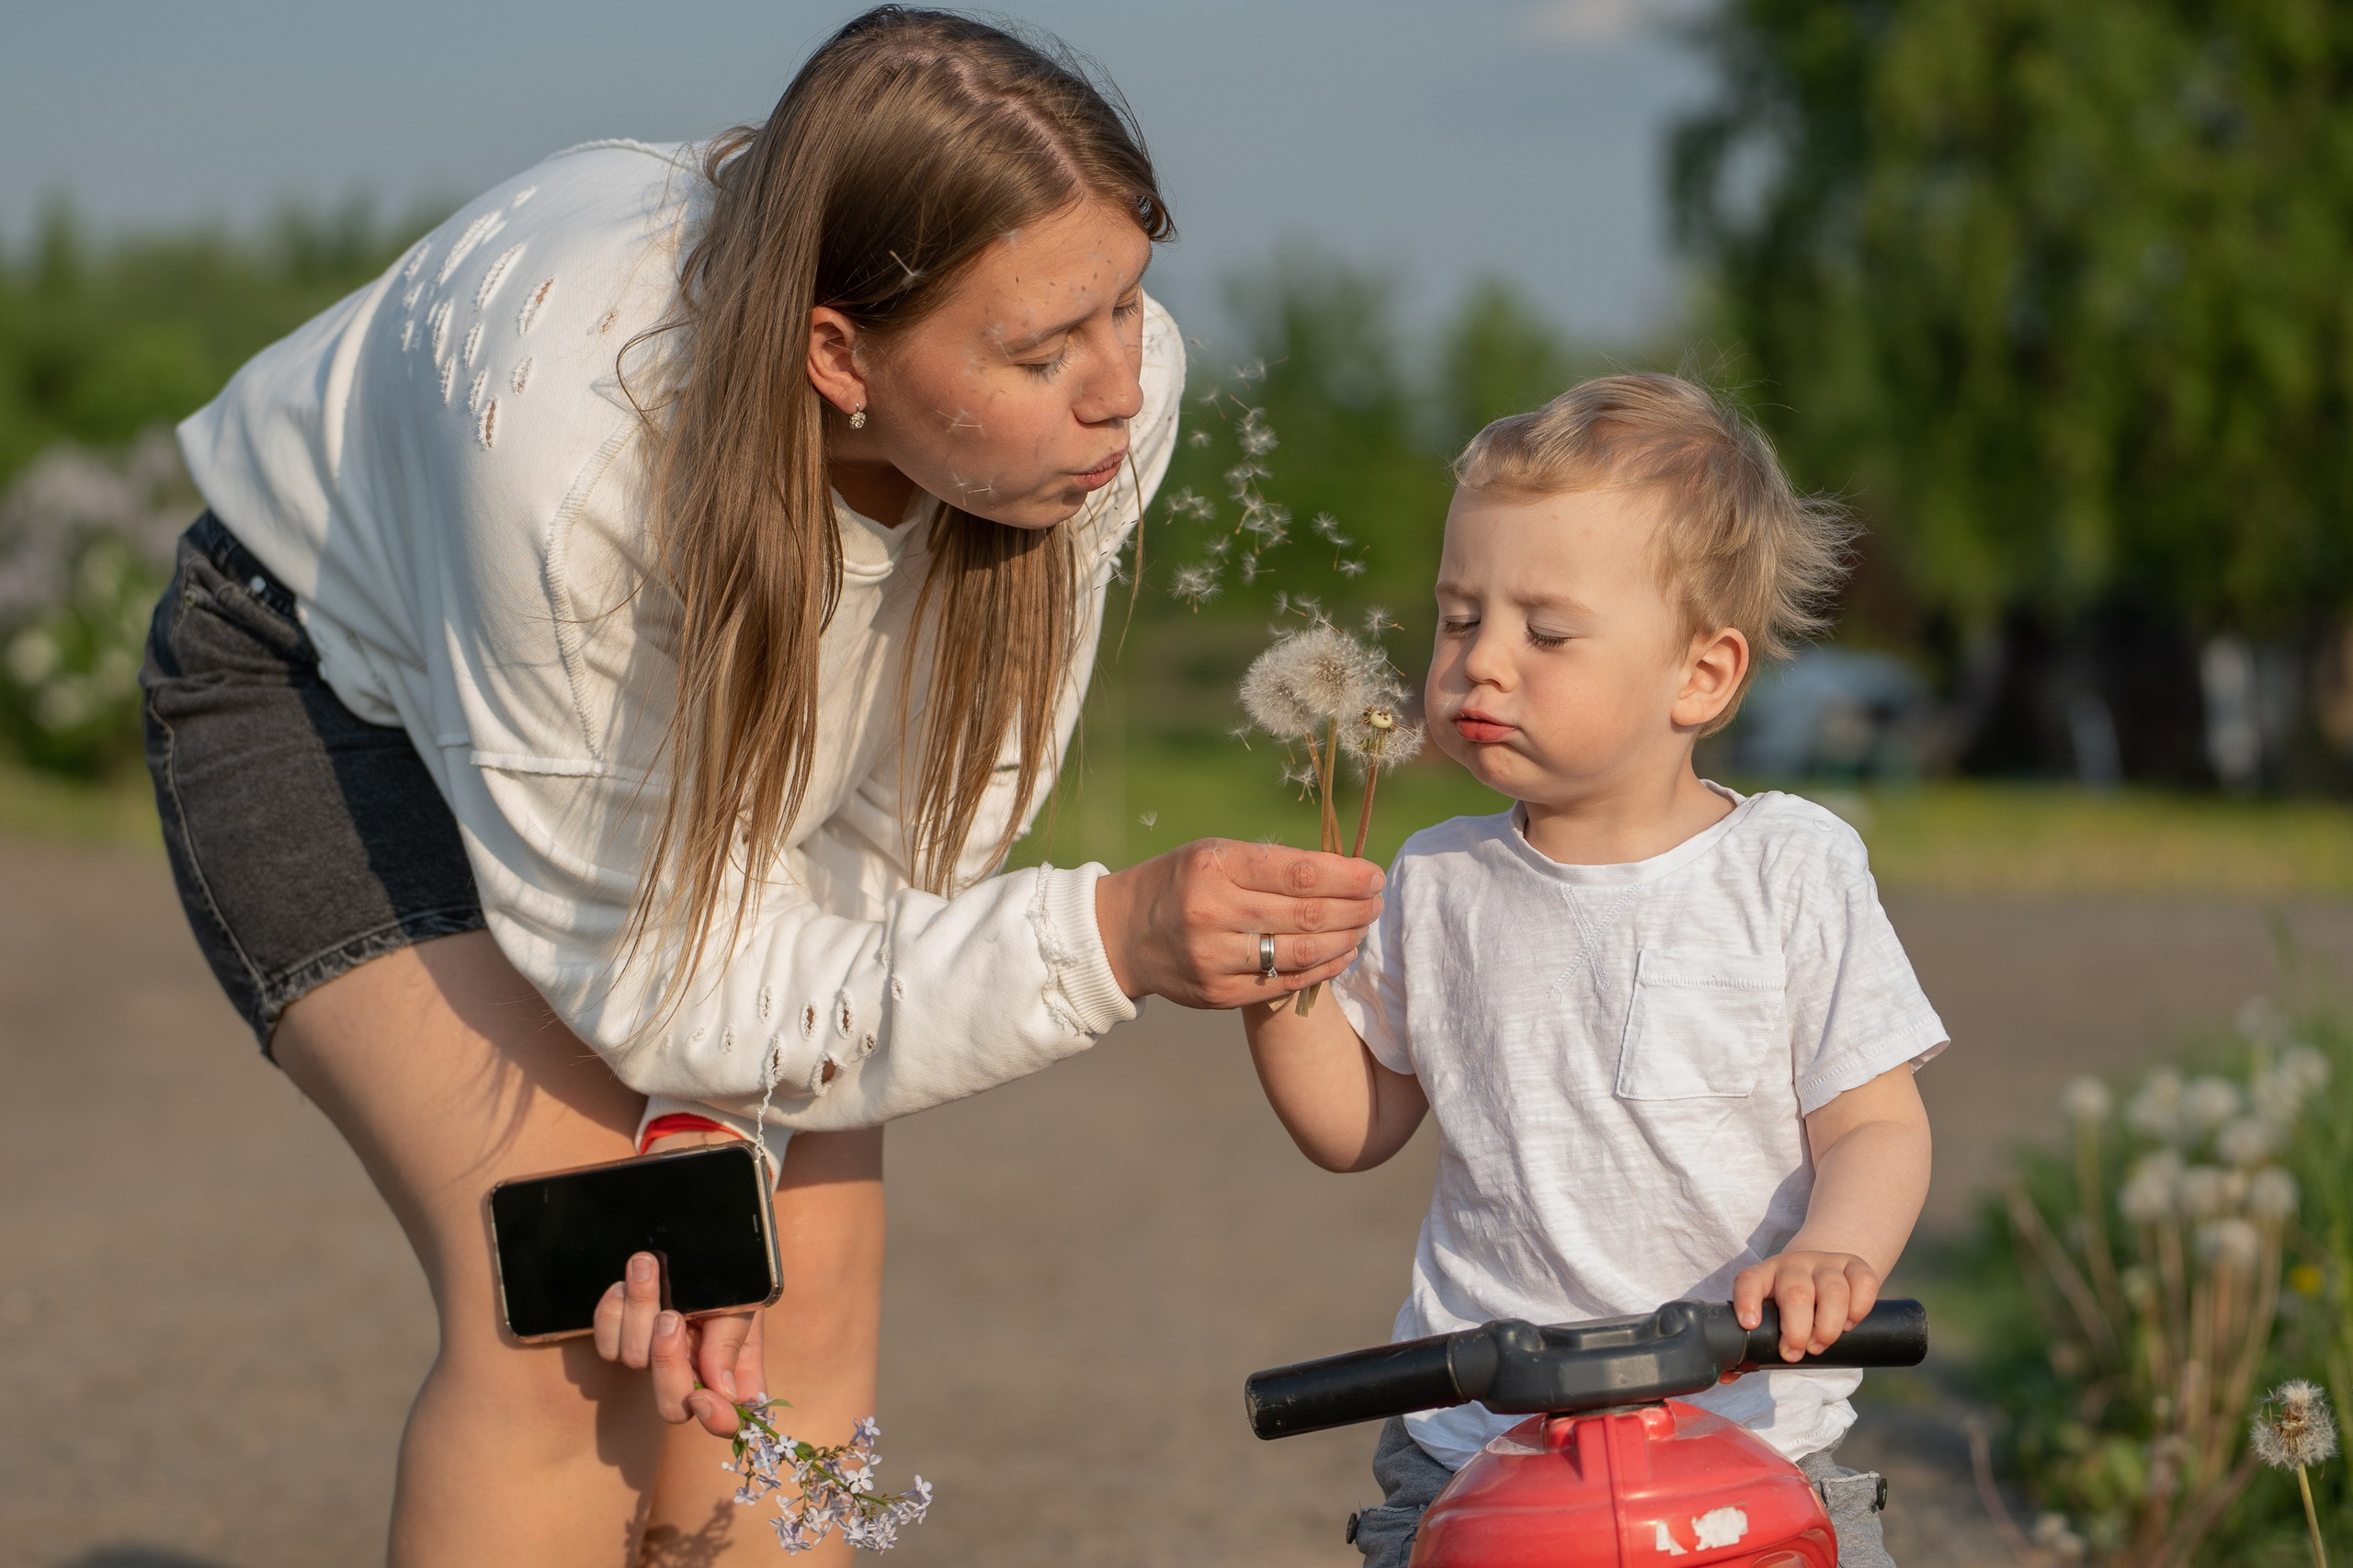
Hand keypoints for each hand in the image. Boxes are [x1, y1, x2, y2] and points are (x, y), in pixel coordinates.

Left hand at [592, 1249, 765, 1435]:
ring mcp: (653, 1358)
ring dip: (639, 1310)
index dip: (716, 1420)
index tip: (702, 1395)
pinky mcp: (622, 1339)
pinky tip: (625, 1282)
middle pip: (671, 1406)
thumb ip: (732, 1343)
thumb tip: (724, 1391)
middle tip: (670, 1317)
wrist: (699, 1236)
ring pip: (635, 1361)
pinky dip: (612, 1311)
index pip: (726, 1420)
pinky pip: (606, 1342)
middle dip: (667, 1363)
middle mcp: (690, 1371)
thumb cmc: (726, 1271)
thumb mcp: (742, 1300)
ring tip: (647, 1265)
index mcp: (730, 1371)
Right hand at [1093, 839, 1383, 1007]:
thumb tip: (1341, 872)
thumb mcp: (1214, 855)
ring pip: (1302, 952)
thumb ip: (1268, 864)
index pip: (1299, 872)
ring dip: (1345, 940)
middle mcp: (1213, 912)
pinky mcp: (1218, 993)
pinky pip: (1285, 984)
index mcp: (1215, 866)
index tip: (1374, 875)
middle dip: (1355, 908)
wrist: (1119, 934)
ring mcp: (1215, 957)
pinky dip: (1322, 970)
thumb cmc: (1180, 883)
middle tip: (1377, 903)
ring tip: (1363, 927)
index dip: (1346, 875)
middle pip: (1307, 914)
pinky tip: (1340, 955)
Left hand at [1732, 1249, 1880, 1363]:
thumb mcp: (1769, 1314)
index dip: (1747, 1301)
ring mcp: (1825, 1263)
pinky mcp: (1855, 1265)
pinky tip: (1849, 1324)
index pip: (1749, 1280)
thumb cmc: (1789, 1303)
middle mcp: (1793, 1265)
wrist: (1822, 1269)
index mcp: (1764, 1275)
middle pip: (1796, 1293)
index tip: (1750, 1325)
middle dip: (1797, 1330)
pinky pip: (1864, 1283)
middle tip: (1796, 1352)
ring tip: (1821, 1344)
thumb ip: (1752, 1343)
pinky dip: (1859, 1309)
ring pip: (1833, 1290)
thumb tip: (1728, 1377)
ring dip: (1828, 1326)